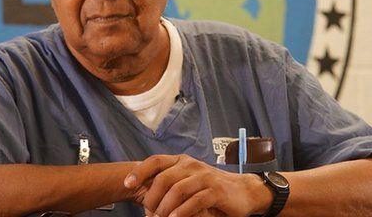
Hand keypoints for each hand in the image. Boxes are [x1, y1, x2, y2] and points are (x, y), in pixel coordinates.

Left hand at [124, 154, 271, 216]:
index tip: (127, 184)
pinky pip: (194, 201)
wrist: (244, 192)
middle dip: (152, 199)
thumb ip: (170, 183)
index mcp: (181, 161)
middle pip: (163, 179)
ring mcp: (204, 176)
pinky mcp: (216, 190)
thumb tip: (144, 195)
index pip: (155, 161)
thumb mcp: (188, 182)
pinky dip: (182, 212)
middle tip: (149, 214)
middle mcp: (191, 165)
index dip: (139, 171)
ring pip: (177, 190)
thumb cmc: (211, 189)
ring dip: (165, 208)